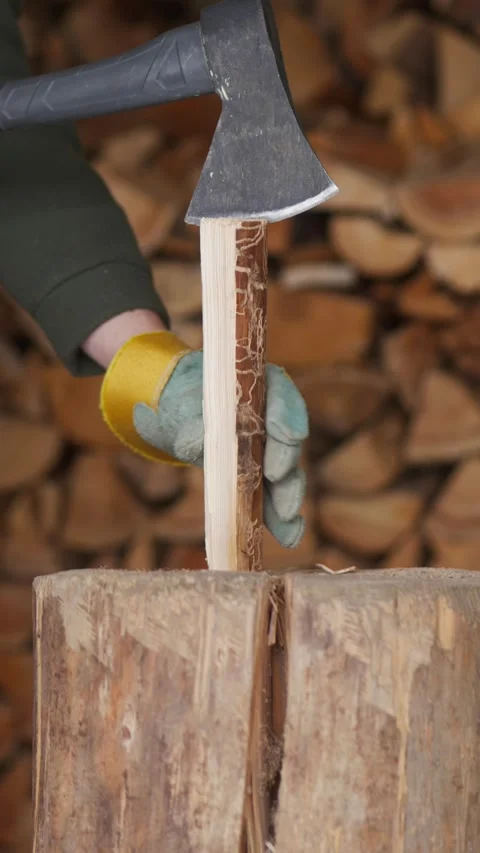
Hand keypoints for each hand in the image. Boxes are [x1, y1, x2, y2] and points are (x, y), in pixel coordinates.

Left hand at [133, 351, 308, 547]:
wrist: (177, 417)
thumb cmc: (179, 404)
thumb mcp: (177, 408)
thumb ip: (189, 422)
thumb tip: (197, 442)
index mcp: (256, 388)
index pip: (281, 395)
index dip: (286, 415)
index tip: (284, 434)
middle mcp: (270, 418)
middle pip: (288, 439)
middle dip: (287, 461)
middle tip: (278, 478)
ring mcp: (268, 449)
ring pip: (286, 472)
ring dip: (288, 496)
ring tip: (287, 520)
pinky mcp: (260, 478)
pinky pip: (273, 496)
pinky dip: (280, 517)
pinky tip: (289, 536)